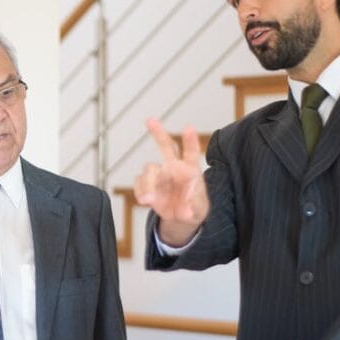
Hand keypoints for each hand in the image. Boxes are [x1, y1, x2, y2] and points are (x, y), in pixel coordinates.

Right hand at [133, 118, 208, 246]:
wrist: (180, 219)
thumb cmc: (194, 208)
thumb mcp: (200, 208)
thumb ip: (194, 205)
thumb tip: (185, 210)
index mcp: (190, 169)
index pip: (190, 152)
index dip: (190, 140)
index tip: (189, 127)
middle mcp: (173, 167)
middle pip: (165, 146)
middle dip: (157, 133)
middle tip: (150, 120)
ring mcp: (158, 175)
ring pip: (149, 169)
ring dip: (148, 184)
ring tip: (149, 200)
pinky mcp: (147, 185)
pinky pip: (139, 183)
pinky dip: (141, 192)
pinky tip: (145, 201)